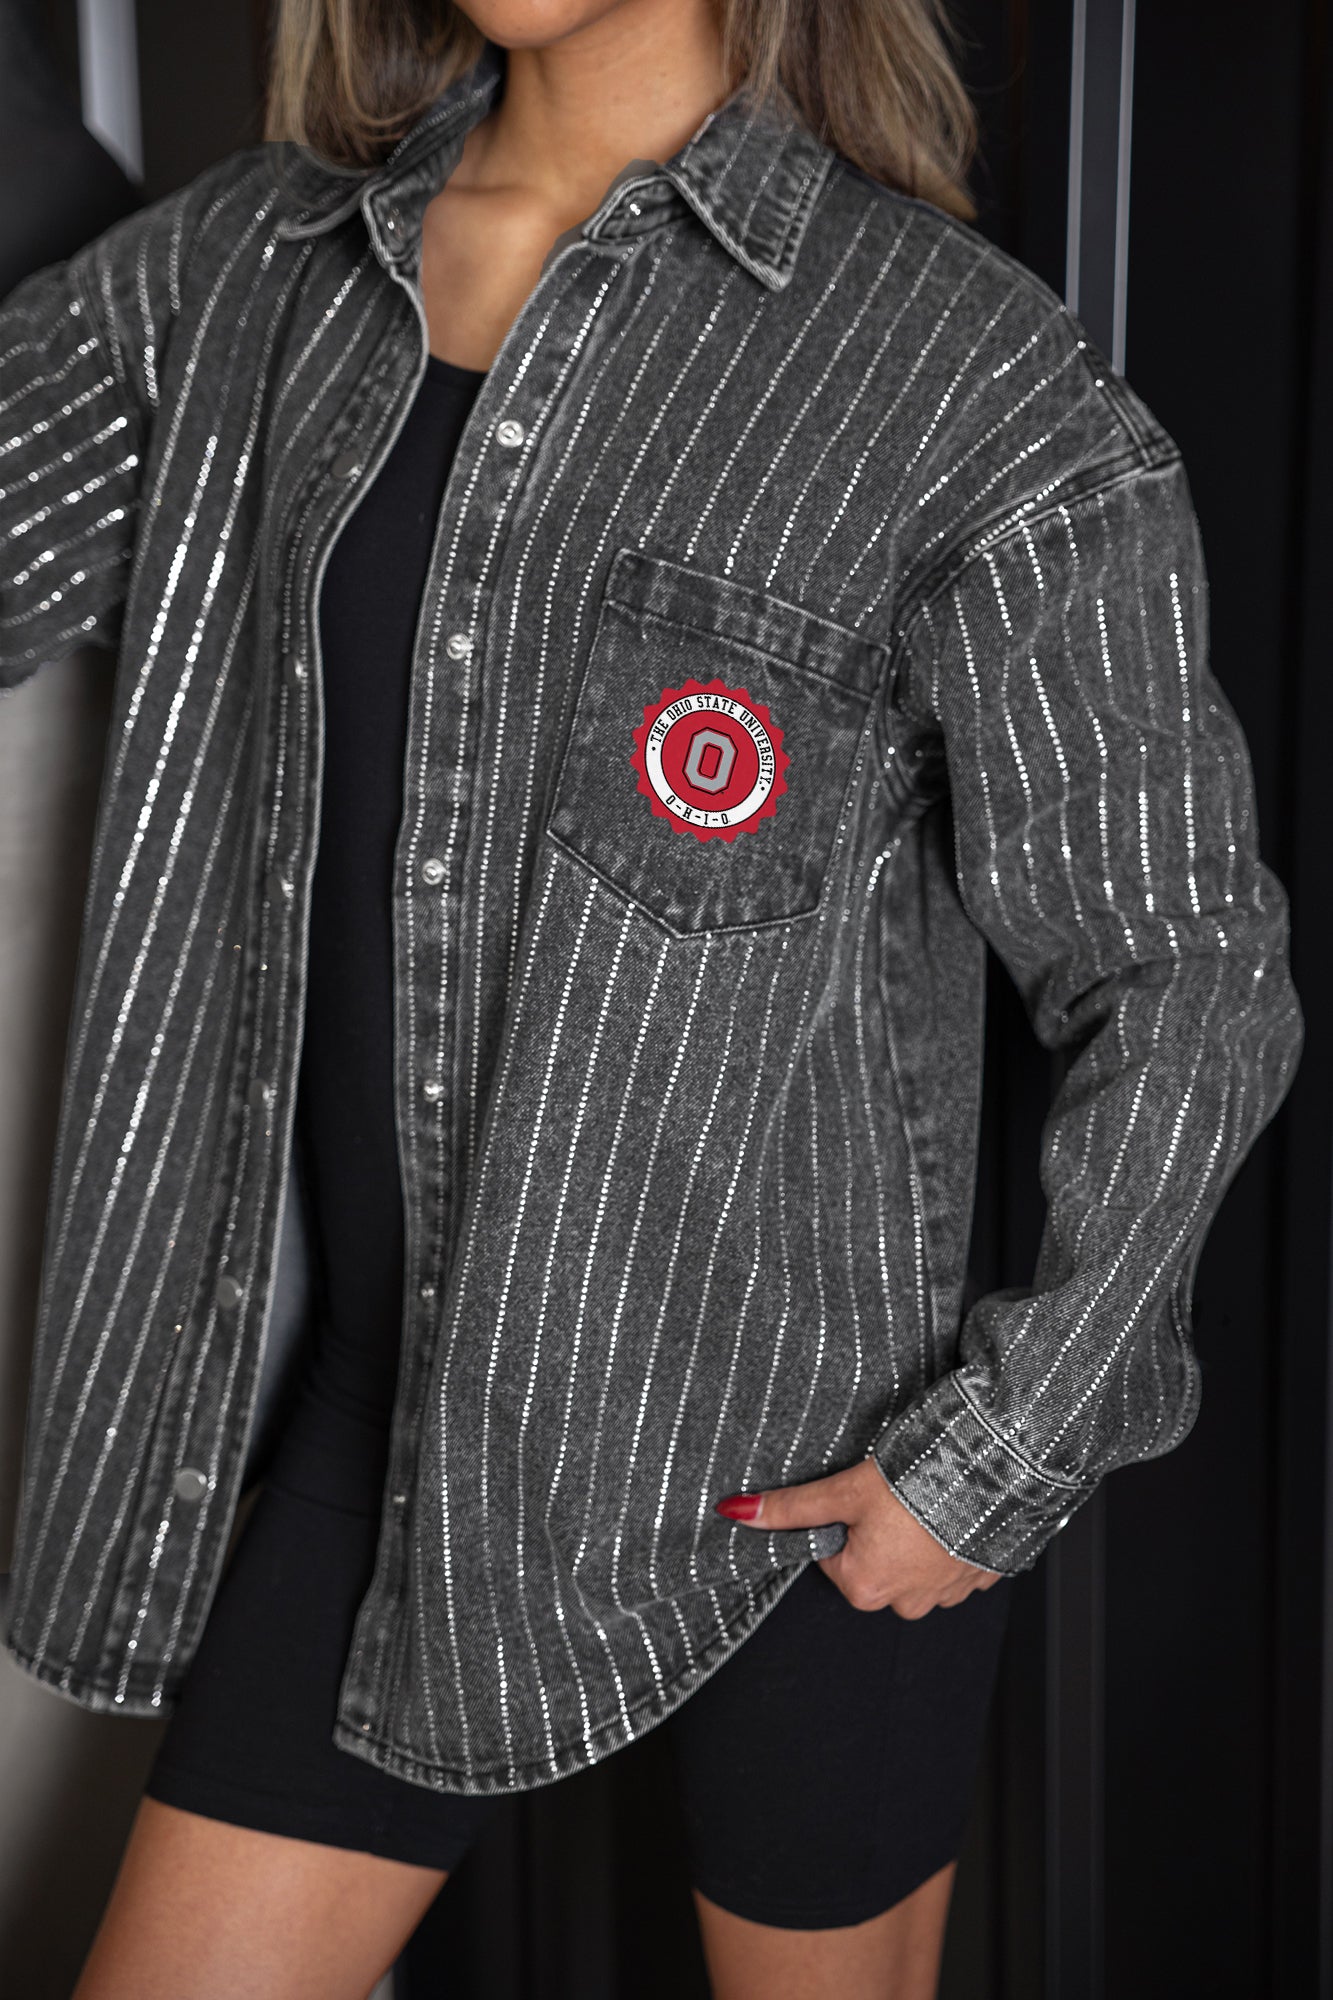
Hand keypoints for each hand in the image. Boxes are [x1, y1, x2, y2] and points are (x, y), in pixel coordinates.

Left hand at [715, 1457, 1004, 1616]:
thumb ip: (790, 1507)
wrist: (995, 1472)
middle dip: (877, 1531)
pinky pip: (952, 1561)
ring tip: (924, 1498)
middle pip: (871, 1562)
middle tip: (892, 1494)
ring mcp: (947, 1595)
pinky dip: (949, 1538)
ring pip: (913, 1564)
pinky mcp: (980, 1579)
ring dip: (916, 1536)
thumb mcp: (843, 1490)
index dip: (841, 1518)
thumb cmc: (918, 1482)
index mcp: (864, 1588)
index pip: (832, 1554)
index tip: (859, 1497)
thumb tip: (735, 1512)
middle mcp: (906, 1603)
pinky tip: (952, 1509)